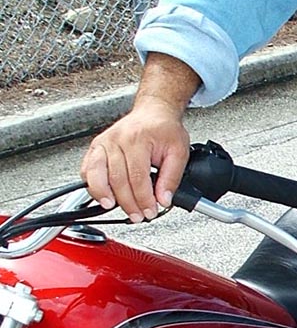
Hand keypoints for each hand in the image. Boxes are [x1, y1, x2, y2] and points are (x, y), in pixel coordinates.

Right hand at [80, 99, 190, 222]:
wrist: (154, 111)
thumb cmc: (165, 129)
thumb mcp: (179, 151)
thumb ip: (172, 177)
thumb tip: (163, 199)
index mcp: (139, 139)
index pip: (138, 178)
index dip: (144, 200)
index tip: (150, 211)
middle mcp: (118, 140)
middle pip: (117, 180)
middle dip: (128, 203)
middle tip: (138, 215)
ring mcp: (104, 142)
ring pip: (97, 176)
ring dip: (104, 196)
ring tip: (114, 207)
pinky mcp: (96, 147)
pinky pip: (87, 170)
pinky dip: (92, 185)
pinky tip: (102, 195)